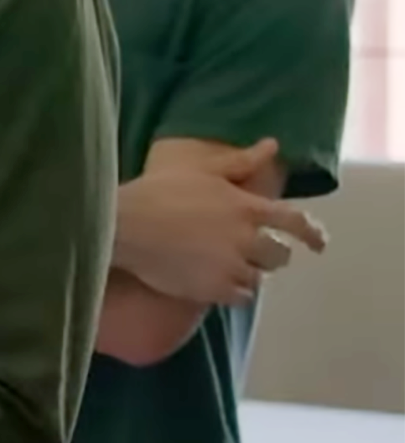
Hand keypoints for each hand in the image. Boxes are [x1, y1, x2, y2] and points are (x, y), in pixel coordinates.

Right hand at [117, 139, 327, 303]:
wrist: (123, 226)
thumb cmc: (159, 191)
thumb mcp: (202, 170)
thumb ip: (241, 161)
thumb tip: (273, 145)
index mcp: (246, 207)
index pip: (295, 221)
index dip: (312, 233)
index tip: (318, 243)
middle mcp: (246, 239)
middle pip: (279, 255)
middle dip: (271, 253)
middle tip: (256, 252)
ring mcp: (230, 266)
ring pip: (259, 278)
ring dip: (250, 272)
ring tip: (232, 267)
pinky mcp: (213, 289)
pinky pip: (240, 297)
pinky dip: (235, 291)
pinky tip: (219, 282)